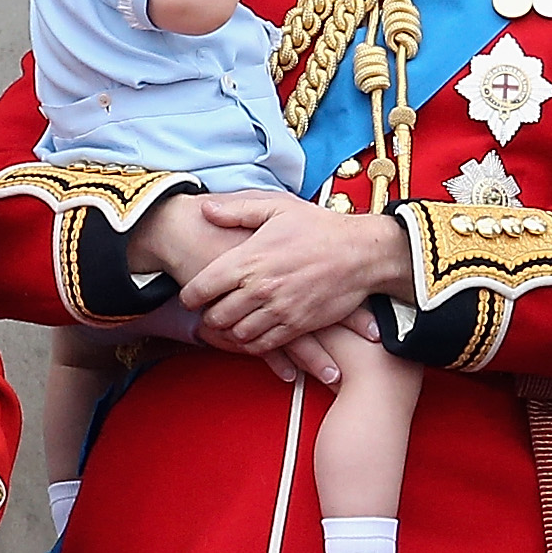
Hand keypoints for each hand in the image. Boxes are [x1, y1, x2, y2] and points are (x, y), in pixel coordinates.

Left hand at [126, 191, 362, 385]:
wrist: (362, 253)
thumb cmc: (320, 227)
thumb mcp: (278, 207)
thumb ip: (238, 209)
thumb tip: (206, 209)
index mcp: (250, 259)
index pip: (202, 287)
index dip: (189, 295)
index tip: (190, 295)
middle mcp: (260, 288)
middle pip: (215, 317)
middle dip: (206, 317)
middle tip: (207, 313)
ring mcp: (279, 310)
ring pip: (236, 334)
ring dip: (227, 333)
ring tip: (227, 324)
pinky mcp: (297, 326)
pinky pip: (263, 345)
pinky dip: (250, 344)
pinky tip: (250, 334)